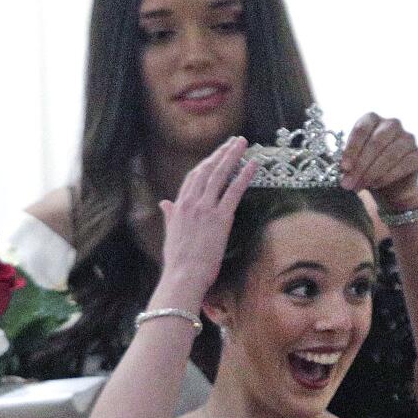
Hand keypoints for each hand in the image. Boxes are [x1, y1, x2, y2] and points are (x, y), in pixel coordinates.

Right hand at [158, 136, 257, 303]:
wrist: (183, 276)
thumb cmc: (178, 261)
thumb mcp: (170, 233)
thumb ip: (169, 215)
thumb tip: (164, 202)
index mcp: (179, 206)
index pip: (193, 177)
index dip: (206, 163)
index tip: (216, 154)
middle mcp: (191, 203)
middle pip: (207, 170)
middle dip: (221, 153)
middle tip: (234, 141)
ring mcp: (206, 209)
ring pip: (220, 175)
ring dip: (233, 156)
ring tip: (243, 144)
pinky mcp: (220, 218)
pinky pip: (234, 191)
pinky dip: (244, 176)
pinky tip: (253, 165)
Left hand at [339, 113, 417, 212]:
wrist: (390, 186)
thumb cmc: (368, 169)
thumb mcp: (354, 162)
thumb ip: (349, 162)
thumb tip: (345, 171)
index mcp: (373, 119)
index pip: (362, 130)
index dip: (352, 150)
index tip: (344, 168)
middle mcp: (392, 124)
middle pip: (376, 142)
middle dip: (361, 165)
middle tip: (349, 182)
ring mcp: (408, 138)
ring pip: (390, 154)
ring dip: (372, 173)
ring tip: (361, 185)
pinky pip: (403, 165)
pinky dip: (387, 176)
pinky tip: (376, 184)